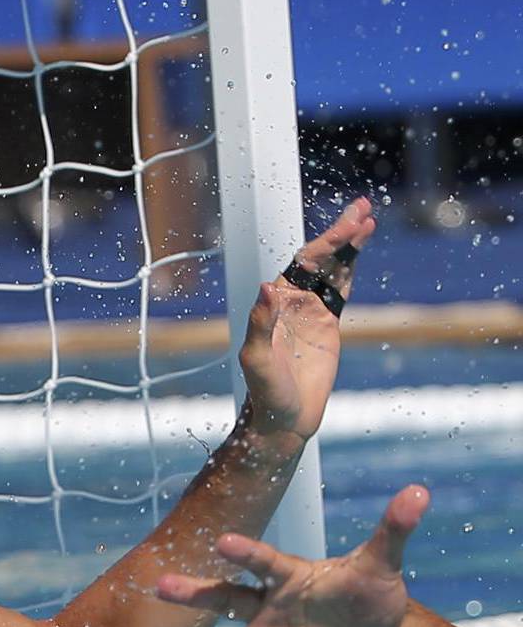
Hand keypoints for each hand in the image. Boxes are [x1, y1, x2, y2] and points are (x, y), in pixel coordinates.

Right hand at [142, 484, 426, 626]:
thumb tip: (420, 492)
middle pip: (224, 601)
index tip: (222, 543)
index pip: (265, 562)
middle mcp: (265, 608)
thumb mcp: (382, 564)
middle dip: (193, 595)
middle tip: (159, 586)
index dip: (246, 553)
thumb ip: (393, 530)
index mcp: (289, 577)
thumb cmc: (372, 593)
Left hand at [238, 194, 374, 443]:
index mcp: (274, 304)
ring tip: (367, 220)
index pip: (302, 264)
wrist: (282, 417)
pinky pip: (340, 290)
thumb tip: (267, 286)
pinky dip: (351, 269)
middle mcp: (291, 302)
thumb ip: (262, 323)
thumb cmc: (265, 391)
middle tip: (362, 208)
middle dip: (340, 234)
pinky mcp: (326, 326)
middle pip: (319, 260)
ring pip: (332, 270)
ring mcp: (310, 312)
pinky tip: (360, 251)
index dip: (325, 243)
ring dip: (348, 246)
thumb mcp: (258, 358)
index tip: (347, 225)